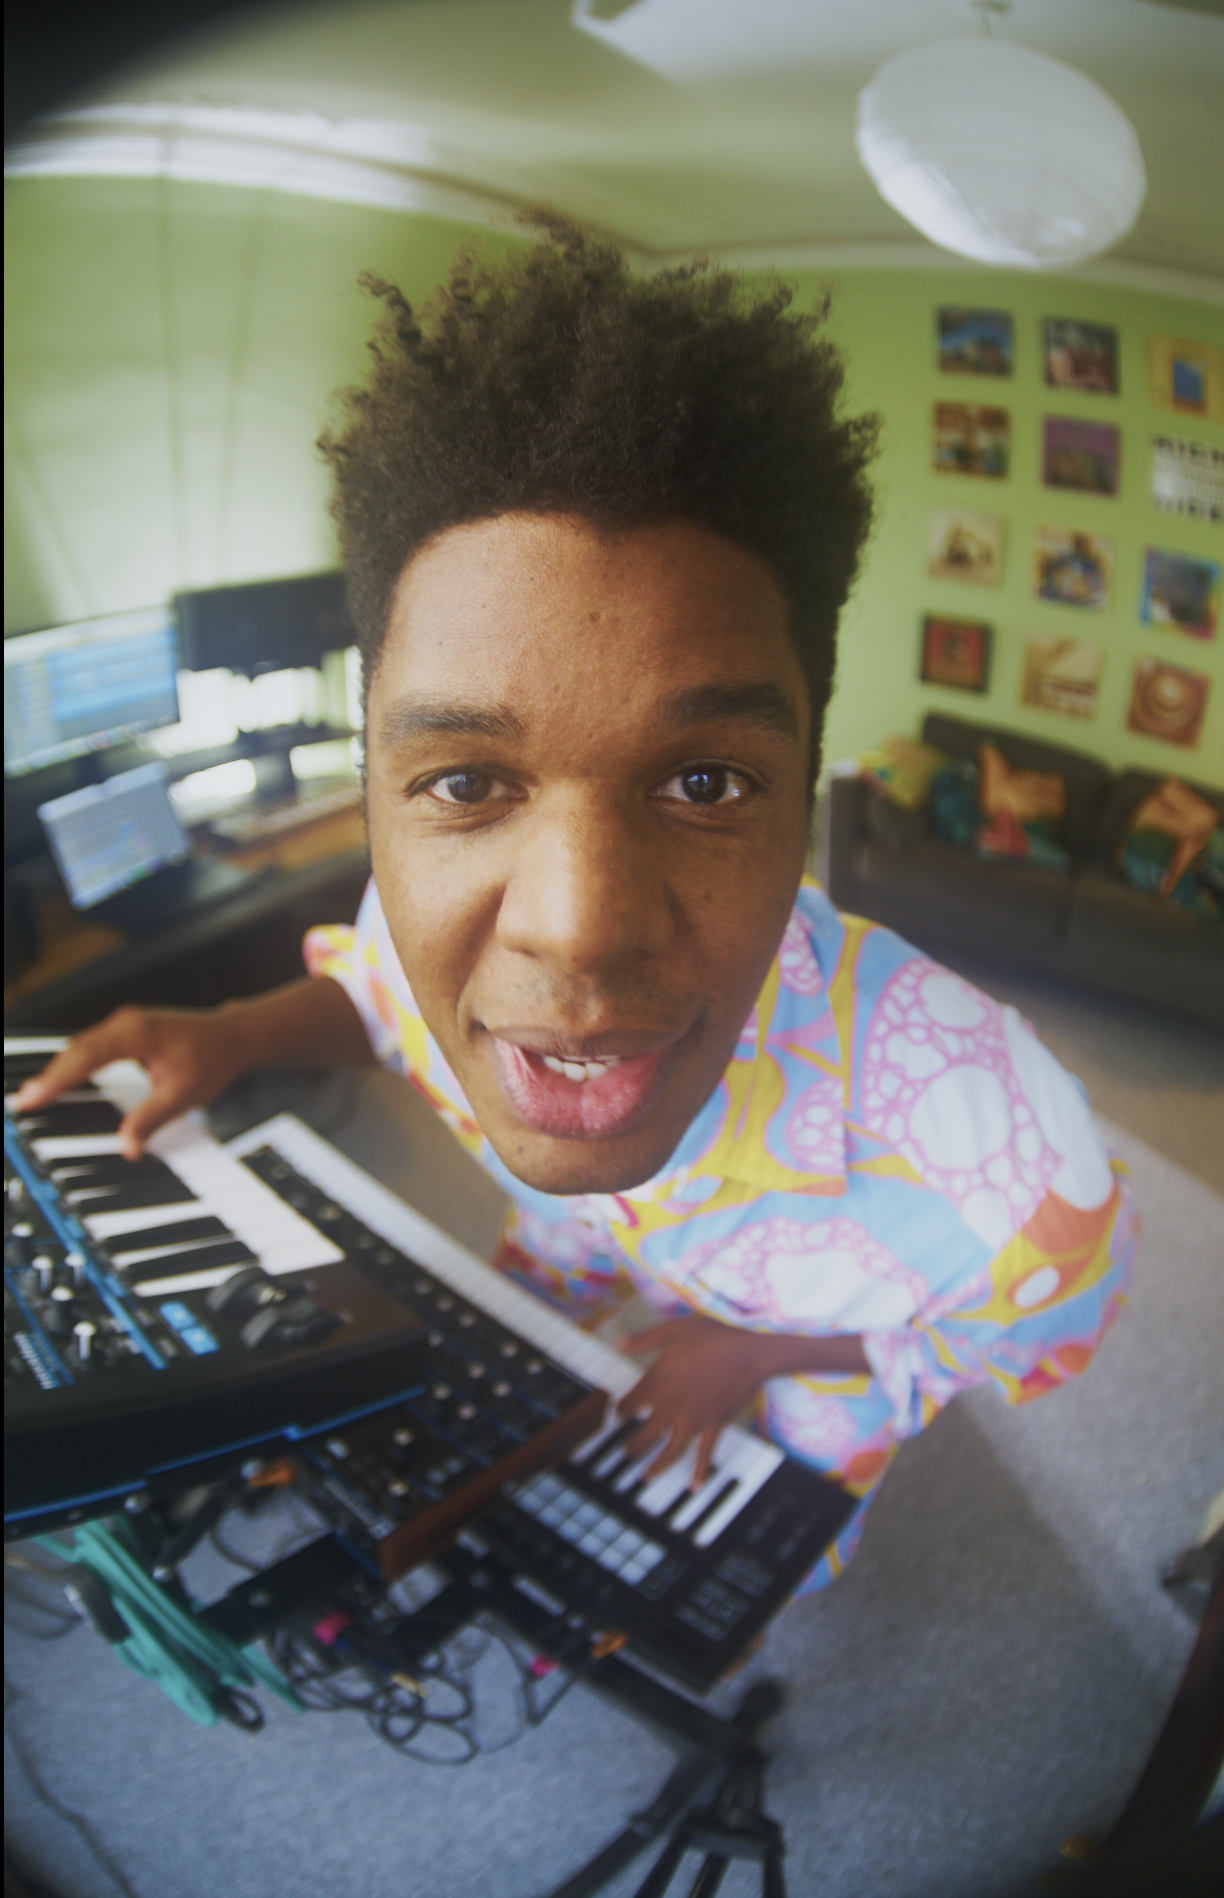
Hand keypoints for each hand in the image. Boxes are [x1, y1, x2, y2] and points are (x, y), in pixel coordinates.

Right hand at [11, 1004, 252, 1157]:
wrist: (234, 1037)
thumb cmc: (213, 1058)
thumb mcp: (182, 1095)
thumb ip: (150, 1120)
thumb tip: (126, 1146)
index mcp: (136, 1033)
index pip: (84, 1057)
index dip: (54, 1079)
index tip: (32, 1098)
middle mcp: (126, 1023)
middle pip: (75, 1050)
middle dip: (48, 1076)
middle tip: (24, 1102)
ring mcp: (126, 1024)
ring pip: (81, 1046)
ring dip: (59, 1069)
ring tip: (36, 1095)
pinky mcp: (128, 1030)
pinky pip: (92, 1046)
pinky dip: (74, 1063)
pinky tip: (64, 1079)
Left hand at [617, 1316, 870, 1487]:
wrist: (748, 1354)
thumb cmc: (712, 1338)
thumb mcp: (674, 1330)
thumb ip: (644, 1339)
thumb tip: (620, 1343)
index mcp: (657, 1381)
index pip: (629, 1404)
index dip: (621, 1411)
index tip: (619, 1415)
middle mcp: (670, 1405)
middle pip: (644, 1433)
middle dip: (632, 1445)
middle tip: (625, 1452)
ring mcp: (692, 1419)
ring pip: (669, 1450)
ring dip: (656, 1466)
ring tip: (646, 1477)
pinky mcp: (713, 1426)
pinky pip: (704, 1454)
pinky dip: (699, 1471)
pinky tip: (694, 1485)